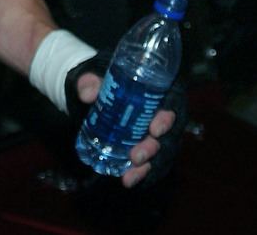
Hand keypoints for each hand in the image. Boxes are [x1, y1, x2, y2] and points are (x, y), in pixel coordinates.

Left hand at [65, 52, 187, 188]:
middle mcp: (157, 114)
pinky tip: (127, 180)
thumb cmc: (103, 79)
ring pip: (158, 152)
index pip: (170, 104)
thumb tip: (87, 94)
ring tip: (129, 175)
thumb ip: (90, 82)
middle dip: (152, 148)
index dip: (165, 119)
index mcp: (154, 91)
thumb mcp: (95, 76)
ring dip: (146, 166)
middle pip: (166, 134)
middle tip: (136, 156)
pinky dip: (139, 174)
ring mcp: (151, 133)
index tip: (154, 129)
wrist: (96, 91)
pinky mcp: (141, 146)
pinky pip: (148, 162)